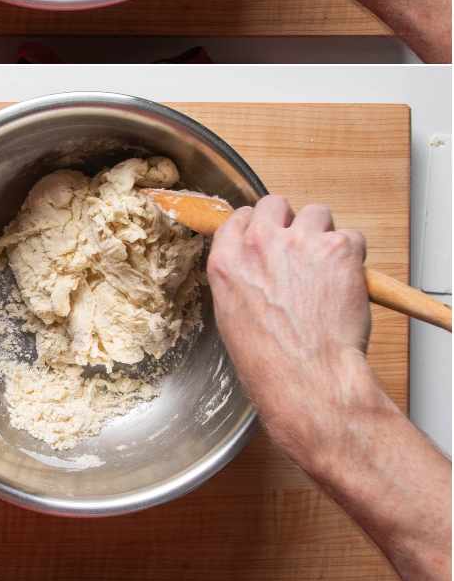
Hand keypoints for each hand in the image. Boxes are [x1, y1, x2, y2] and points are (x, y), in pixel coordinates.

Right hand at [207, 196, 376, 472]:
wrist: (308, 376)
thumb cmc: (270, 361)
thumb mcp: (231, 315)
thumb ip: (241, 279)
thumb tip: (259, 272)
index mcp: (226, 261)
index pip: (239, 218)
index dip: (257, 228)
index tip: (268, 239)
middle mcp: (260, 244)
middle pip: (274, 204)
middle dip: (288, 222)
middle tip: (300, 248)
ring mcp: (300, 242)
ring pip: (316, 213)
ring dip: (323, 233)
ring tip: (328, 264)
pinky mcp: (339, 250)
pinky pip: (351, 236)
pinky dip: (353, 255)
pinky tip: (348, 280)